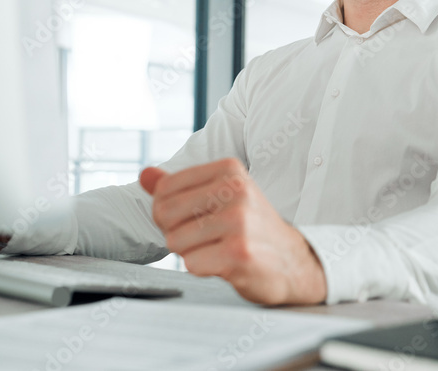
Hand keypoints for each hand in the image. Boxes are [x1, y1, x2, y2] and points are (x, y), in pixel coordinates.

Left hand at [140, 158, 326, 304]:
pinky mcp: (239, 252)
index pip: (165, 189)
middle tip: (203, 237)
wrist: (292, 261)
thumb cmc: (251, 227)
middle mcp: (236, 190)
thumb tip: (145, 174)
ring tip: (217, 248)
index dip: (168, 211)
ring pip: (176, 241)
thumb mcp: (220, 196)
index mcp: (229, 169)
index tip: (192, 218)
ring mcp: (239, 221)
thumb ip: (179, 185)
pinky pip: (192, 264)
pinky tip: (225, 262)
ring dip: (190, 252)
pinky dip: (203, 268)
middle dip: (175, 232)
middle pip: (165, 214)